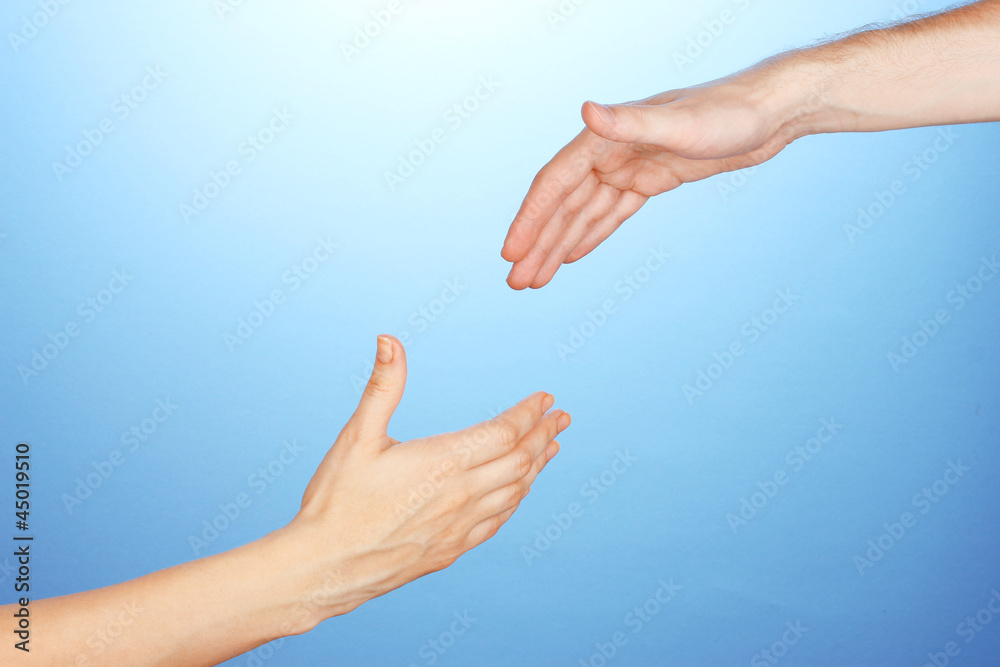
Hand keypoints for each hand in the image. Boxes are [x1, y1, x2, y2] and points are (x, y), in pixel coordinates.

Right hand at [280, 335, 570, 628]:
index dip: (528, 413)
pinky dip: (517, 498)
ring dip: (537, 466)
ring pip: (515, 492)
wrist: (325, 566)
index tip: (545, 399)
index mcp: (442, 462)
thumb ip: (382, 387)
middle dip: (543, 434)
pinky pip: (499, 520)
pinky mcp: (452, 549)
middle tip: (561, 417)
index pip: (503, 432)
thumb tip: (389, 340)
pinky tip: (520, 490)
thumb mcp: (356, 437)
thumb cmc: (336, 500)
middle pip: (520, 460)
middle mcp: (460, 495)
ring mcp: (459, 526)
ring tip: (551, 447)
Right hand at [501, 67, 805, 289]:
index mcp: (605, 138)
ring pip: (583, 214)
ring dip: (557, 245)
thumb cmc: (729, 114)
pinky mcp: (651, 178)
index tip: (510, 254)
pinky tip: (571, 255)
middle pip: (563, 206)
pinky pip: (610, 213)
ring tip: (535, 280)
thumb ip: (631, 123)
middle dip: (538, 244)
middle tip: (516, 283)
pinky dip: (589, 235)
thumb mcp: (682, 124)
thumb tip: (588, 111)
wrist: (770, 113)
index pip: (555, 184)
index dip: (530, 220)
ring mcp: (629, 166)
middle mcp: (610, 151)